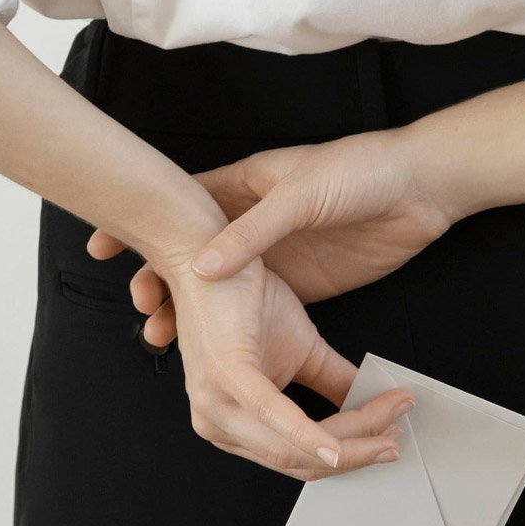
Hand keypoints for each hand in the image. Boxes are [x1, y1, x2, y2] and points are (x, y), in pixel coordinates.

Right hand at [88, 129, 455, 345]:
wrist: (422, 188)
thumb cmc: (364, 171)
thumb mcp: (302, 193)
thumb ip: (255, 230)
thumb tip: (205, 268)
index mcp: (243, 191)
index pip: (180, 210)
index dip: (142, 229)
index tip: (102, 247)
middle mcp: (252, 229)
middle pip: (191, 260)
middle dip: (162, 285)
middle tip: (142, 311)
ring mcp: (275, 263)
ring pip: (220, 296)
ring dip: (194, 317)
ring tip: (167, 339)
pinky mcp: (303, 291)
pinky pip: (261, 319)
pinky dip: (238, 337)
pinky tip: (219, 354)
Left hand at [157, 245, 414, 478]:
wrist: (209, 254)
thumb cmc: (243, 299)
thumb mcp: (303, 351)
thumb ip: (335, 383)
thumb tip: (377, 403)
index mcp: (232, 424)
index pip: (300, 456)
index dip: (351, 450)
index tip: (390, 431)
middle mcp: (217, 423)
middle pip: (301, 459)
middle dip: (359, 451)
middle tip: (397, 433)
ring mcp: (216, 402)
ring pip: (294, 446)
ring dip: (351, 438)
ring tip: (389, 419)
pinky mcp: (225, 373)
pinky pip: (274, 414)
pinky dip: (311, 434)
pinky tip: (338, 447)